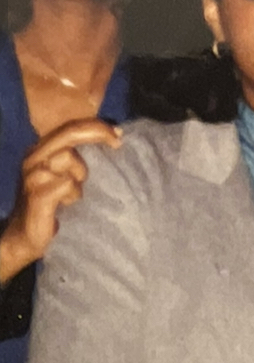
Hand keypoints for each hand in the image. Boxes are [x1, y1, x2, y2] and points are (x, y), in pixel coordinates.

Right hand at [0, 119, 121, 283]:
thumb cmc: (53, 205)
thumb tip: (116, 139)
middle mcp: (34, 158)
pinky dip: (72, 194)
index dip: (94, 126)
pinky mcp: (37, 194)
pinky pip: (66, 183)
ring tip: (73, 194)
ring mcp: (33, 175)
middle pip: (68, 135)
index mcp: (41, 151)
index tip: (119, 133)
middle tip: (117, 143)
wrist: (26, 236)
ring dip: (79, 176)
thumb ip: (79, 158)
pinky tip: (65, 205)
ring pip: (68, 158)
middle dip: (95, 134)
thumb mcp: (66, 176)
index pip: (68, 128)